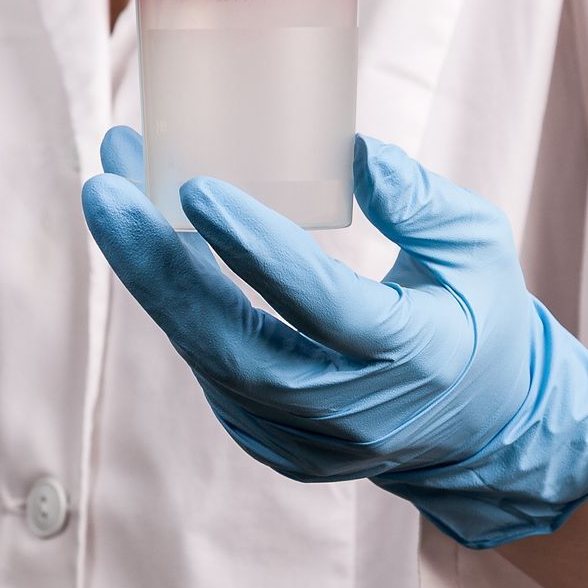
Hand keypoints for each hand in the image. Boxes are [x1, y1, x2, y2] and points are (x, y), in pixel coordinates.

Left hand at [81, 126, 587, 548]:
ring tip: (111, 193)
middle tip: (104, 190)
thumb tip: (349, 147)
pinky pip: (207, 367)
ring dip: (149, 274)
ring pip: (204, 356)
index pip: (321, 303)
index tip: (196, 187)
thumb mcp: (480, 248)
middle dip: (155, 266)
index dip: (256, 249)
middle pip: (230, 343)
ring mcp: (300, 437)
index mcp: (411, 355)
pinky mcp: (267, 440)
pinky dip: (174, 303)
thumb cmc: (479, 320)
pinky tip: (144, 238)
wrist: (484, 433)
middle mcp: (346, 410)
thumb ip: (420, 200)